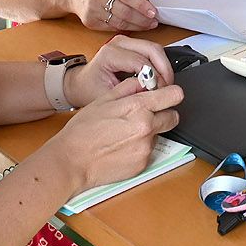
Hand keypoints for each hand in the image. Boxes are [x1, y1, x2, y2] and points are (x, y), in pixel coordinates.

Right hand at [43, 78, 182, 196]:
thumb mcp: (103, 99)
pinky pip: (149, 151)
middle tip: (145, 116)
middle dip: (163, 114)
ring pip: (159, 134)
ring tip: (125, 134)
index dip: (170, 94)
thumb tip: (143, 82)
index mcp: (138, 107)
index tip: (166, 95)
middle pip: (173, 117)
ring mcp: (146, 147)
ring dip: (149, 132)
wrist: (71, 161)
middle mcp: (146, 127)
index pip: (175, 95)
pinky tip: (122, 148)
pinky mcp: (143, 164)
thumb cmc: (82, 131)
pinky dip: (140, 148)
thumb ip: (128, 88)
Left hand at [65, 34, 177, 107]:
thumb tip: (152, 92)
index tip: (158, 92)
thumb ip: (129, 92)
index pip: (142, 61)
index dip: (154, 77)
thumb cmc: (89, 89)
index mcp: (110, 53)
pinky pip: (153, 51)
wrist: (80, 83)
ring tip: (163, 84)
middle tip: (166, 88)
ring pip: (156, 49)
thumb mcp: (107, 96)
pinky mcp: (132, 44)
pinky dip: (159, 64)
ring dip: (163, 66)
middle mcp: (119, 42)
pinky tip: (158, 78)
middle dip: (164, 70)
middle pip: (153, 50)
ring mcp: (127, 41)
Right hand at [70, 0, 156, 31]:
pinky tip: (132, 26)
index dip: (142, 5)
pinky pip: (111, 28)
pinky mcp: (90, 22)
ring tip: (147, 25)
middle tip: (154, 22)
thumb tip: (147, 5)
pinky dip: (124, 28)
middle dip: (142, 19)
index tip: (154, 12)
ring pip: (120, 23)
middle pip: (125, 12)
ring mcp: (93, 10)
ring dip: (136, 26)